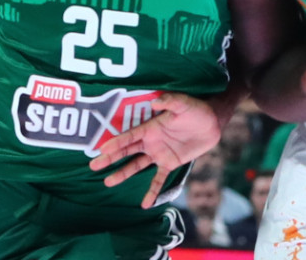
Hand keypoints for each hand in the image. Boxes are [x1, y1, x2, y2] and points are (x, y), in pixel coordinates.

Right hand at [88, 93, 219, 208]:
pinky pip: (158, 179)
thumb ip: (170, 101)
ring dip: (123, 173)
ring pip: (136, 165)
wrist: (211, 122)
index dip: (115, 142)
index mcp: (150, 127)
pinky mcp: (170, 163)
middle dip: (110, 158)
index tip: (101, 148)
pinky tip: (145, 204)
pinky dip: (152, 191)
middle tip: (94, 166)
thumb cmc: (195, 109)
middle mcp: (151, 141)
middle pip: (126, 151)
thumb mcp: (183, 103)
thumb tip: (155, 102)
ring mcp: (159, 153)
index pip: (129, 136)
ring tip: (108, 182)